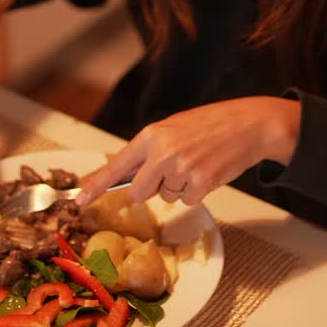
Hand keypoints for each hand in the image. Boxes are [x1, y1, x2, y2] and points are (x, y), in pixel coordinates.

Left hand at [77, 96, 301, 208]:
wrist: (247, 125)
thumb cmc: (210, 125)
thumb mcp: (174, 129)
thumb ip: (151, 151)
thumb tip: (127, 178)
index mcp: (152, 135)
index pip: (117, 165)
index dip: (96, 185)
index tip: (79, 201)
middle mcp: (162, 153)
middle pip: (140, 192)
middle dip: (153, 188)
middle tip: (174, 170)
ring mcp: (181, 170)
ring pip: (167, 197)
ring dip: (180, 187)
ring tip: (198, 163)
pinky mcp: (201, 185)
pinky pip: (188, 200)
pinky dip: (198, 191)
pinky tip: (209, 171)